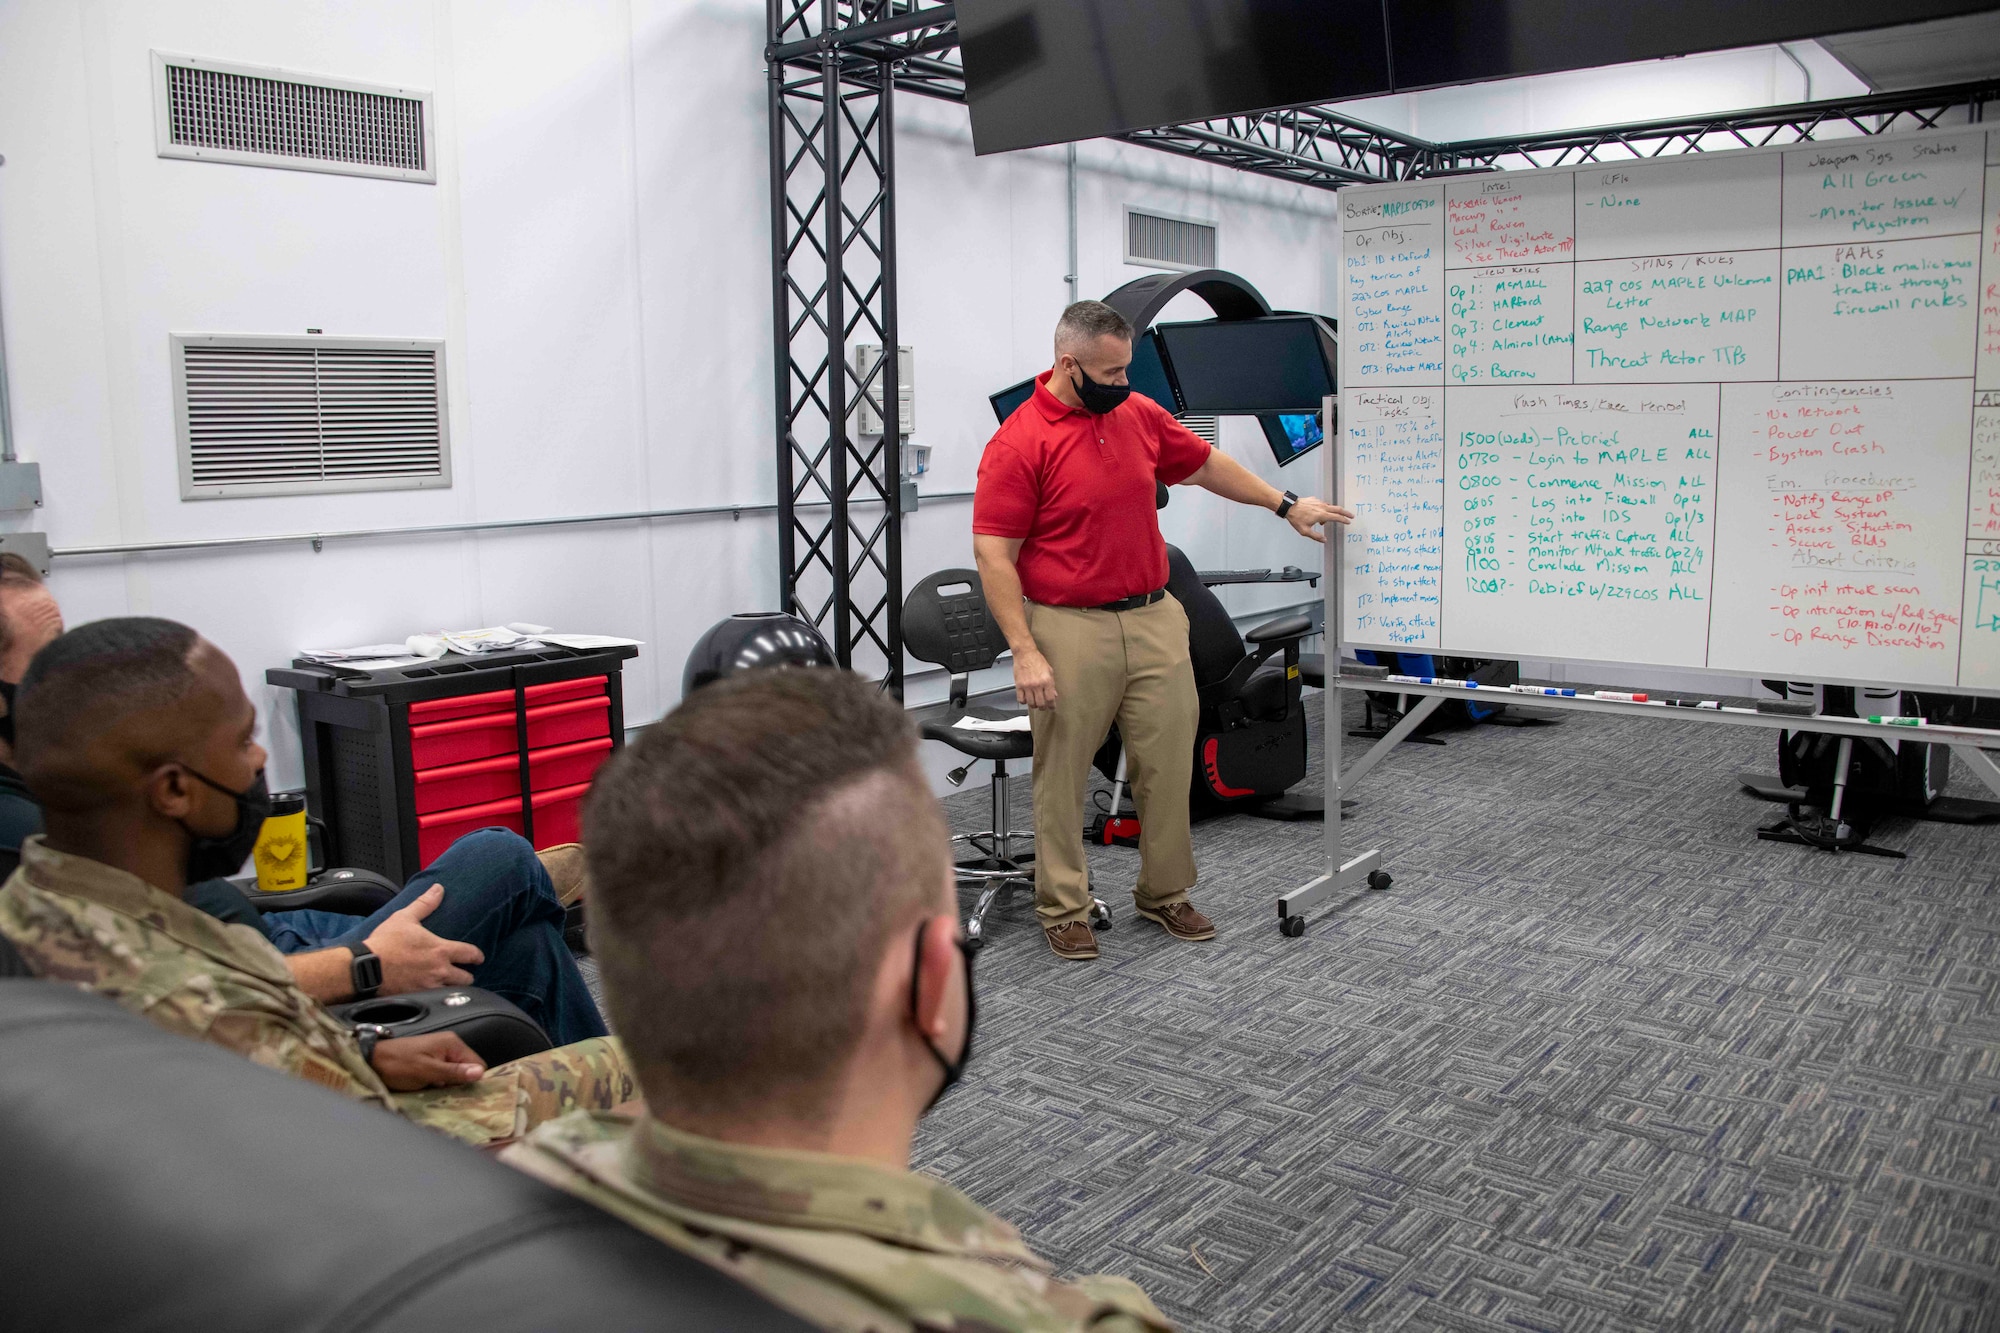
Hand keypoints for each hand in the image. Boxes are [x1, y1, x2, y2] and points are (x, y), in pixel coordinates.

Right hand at [364, 883, 483, 993]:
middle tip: (464, 974)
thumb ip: (425, 903)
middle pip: (466, 978)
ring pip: (453, 991)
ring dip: (454, 988)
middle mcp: (439, 971)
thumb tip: (438, 888)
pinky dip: (438, 998)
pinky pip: (436, 1001)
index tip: (479, 958)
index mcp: (441, 950)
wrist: (367, 968)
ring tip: (451, 985)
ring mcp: (429, 987)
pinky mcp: (418, 999)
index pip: (470, 954)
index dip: (477, 956)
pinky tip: (435, 996)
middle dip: (467, 976)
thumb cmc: (385, 942)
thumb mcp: (405, 917)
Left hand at [369, 1030, 485, 1090]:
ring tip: (440, 1095)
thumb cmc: (398, 1064)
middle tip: (451, 1096)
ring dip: (450, 1086)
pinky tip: (433, 1091)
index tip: (467, 1095)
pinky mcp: (431, 1063)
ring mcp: (439, 1054)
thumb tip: (481, 1073)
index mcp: (452, 1044)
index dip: (474, 1080)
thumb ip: (454, 1072)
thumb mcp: (427, 1071)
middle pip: (467, 1069)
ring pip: (456, 1074)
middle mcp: (449, 1046)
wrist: (371, 1061)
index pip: (478, 1063)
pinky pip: (444, 1075)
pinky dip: (441, 1084)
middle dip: (461, 1084)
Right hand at [1012, 647, 1058, 709]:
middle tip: (1043, 706)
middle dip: (1043, 707)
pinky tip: (1026, 699)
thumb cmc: (1037, 660)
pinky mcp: (1019, 686)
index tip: (1051, 707)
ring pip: (1031, 703)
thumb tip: (1054, 694)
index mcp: (1046, 681)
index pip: (1050, 699)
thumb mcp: (1049, 671)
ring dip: (1034, 705)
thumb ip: (1052, 684)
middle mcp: (1037, 685)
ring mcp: (1027, 686)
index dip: (1051, 706)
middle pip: (1040, 703)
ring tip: (1035, 703)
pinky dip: (1024, 702)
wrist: (1025, 653)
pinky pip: (1021, 699)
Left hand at [1283, 496, 1354, 542]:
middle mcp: (1322, 507)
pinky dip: (1323, 509)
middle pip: (1338, 509)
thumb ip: (1316, 536)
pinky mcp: (1314, 499)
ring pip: (1330, 507)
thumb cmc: (1296, 518)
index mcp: (1322, 515)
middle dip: (1346, 512)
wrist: (1289, 506)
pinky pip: (1322, 504)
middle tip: (1351, 515)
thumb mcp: (1305, 531)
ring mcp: (1319, 502)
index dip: (1344, 520)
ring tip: (1323, 521)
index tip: (1348, 521)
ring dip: (1331, 512)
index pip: (1337, 517)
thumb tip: (1324, 540)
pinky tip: (1317, 514)